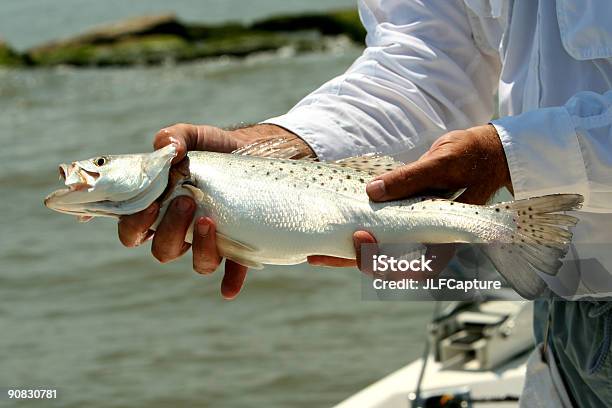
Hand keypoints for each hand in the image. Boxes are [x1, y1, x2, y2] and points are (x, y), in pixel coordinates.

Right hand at [118, 123, 311, 298]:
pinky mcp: (240, 245)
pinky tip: (229, 288)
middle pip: (164, 250)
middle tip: (185, 201)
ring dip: (200, 249)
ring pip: (199, 263)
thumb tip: (167, 147)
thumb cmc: (215, 148)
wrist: (254, 153)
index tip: (148, 204)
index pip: (134, 230)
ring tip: (209, 220)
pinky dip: (230, 281)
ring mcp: (211, 241)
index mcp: (161, 209)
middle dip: (170, 230)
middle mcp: (183, 231)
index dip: (133, 226)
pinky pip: (234, 270)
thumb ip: (175, 137)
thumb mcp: (194, 136)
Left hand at [311, 124, 511, 270]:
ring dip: (348, 254)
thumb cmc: (471, 156)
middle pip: (385, 262)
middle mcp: (426, 238)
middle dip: (351, 259)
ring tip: (315, 252)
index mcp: (442, 234)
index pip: (407, 261)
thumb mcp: (443, 161)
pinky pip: (379, 232)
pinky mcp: (404, 218)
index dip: (379, 258)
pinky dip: (357, 235)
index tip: (358, 238)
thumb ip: (411, 178)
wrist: (488, 153)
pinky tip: (332, 231)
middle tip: (317, 254)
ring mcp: (414, 230)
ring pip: (379, 251)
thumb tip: (371, 191)